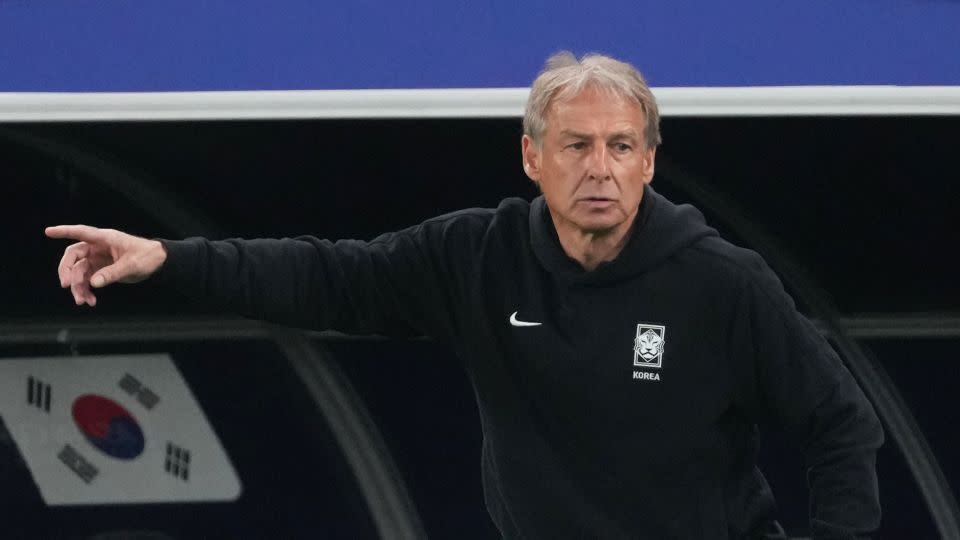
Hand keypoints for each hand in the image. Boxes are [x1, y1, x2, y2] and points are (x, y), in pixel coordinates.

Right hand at [45, 225, 167, 305]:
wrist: (158, 263)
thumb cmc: (147, 256)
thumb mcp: (131, 265)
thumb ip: (112, 273)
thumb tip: (94, 283)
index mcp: (105, 239)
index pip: (81, 233)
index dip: (64, 231)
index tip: (48, 231)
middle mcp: (98, 247)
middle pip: (73, 256)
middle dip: (67, 271)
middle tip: (67, 285)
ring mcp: (98, 259)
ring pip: (79, 271)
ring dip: (78, 287)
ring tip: (82, 301)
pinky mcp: (101, 269)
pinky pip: (88, 280)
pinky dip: (87, 290)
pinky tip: (90, 301)